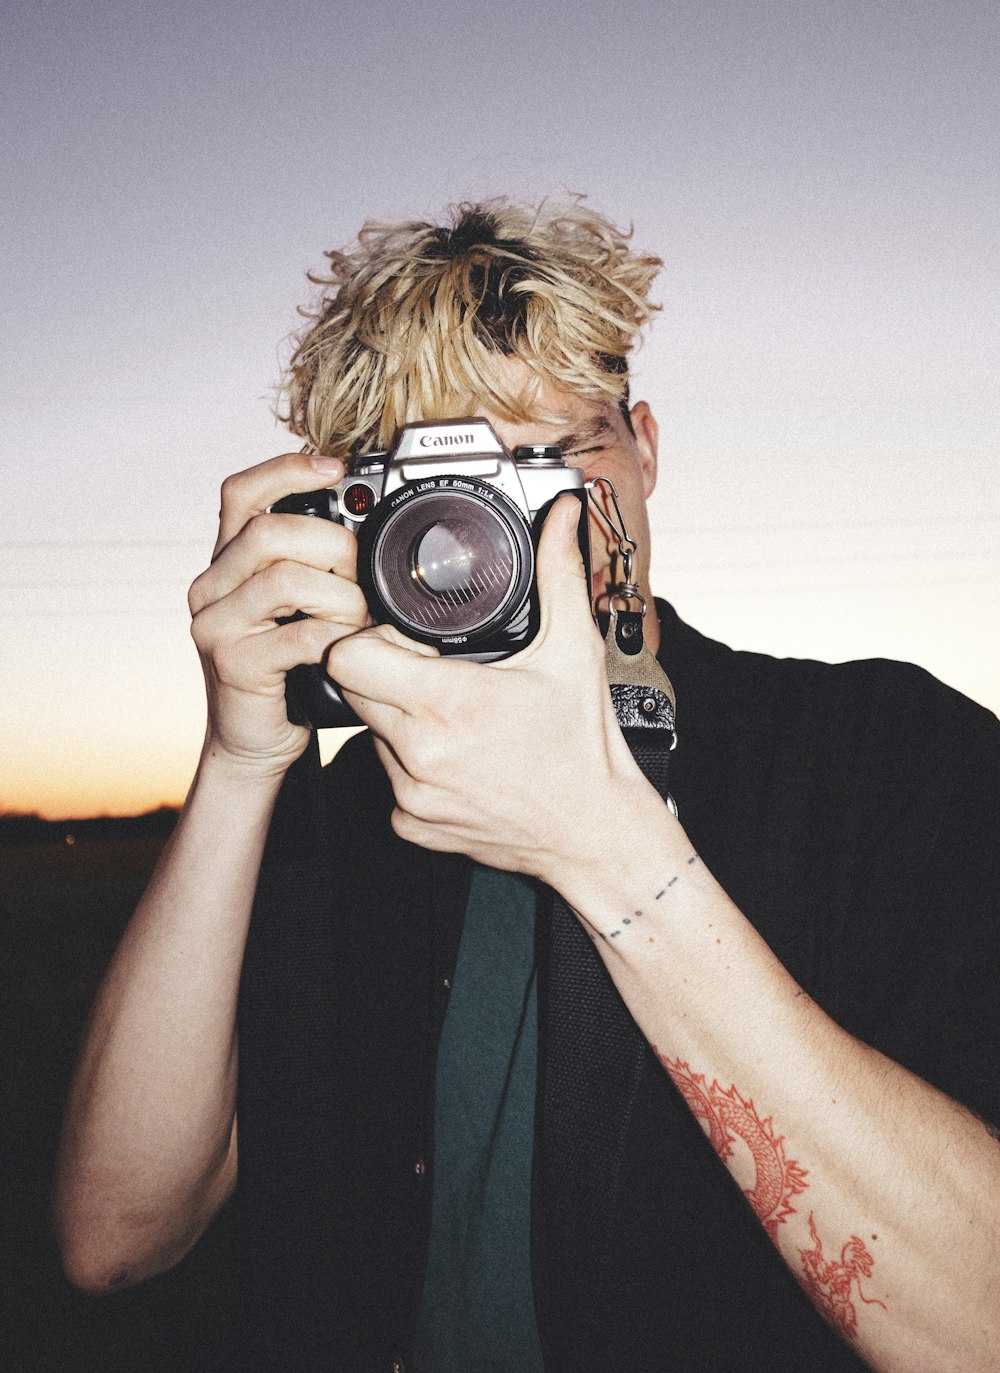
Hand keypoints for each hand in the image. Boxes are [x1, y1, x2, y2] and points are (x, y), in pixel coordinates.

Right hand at [188, 452, 367, 773]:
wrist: (255, 743)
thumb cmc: (289, 671)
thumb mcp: (298, 608)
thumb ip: (313, 567)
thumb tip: (367, 527)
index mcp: (227, 563)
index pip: (242, 493)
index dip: (286, 470)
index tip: (335, 468)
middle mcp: (210, 587)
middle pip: (269, 532)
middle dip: (331, 544)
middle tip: (362, 572)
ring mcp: (215, 625)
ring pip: (284, 579)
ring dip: (340, 594)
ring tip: (359, 618)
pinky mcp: (234, 664)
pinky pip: (298, 635)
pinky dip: (335, 636)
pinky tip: (347, 646)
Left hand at [326, 496, 645, 882]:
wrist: (593, 835)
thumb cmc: (584, 749)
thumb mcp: (573, 652)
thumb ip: (558, 574)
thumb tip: (562, 516)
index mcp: (450, 703)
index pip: (349, 654)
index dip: (370, 636)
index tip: (405, 637)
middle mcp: (419, 752)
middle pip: (353, 687)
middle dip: (383, 669)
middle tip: (433, 669)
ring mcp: (409, 794)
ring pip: (368, 732)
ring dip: (396, 715)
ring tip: (454, 715)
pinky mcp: (410, 824)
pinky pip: (386, 777)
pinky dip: (410, 761)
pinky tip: (456, 755)